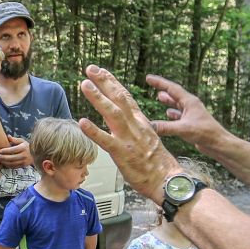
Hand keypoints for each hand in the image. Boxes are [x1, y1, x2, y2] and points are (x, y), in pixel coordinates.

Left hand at [0, 135, 31, 168]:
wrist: (36, 154)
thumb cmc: (27, 146)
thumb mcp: (22, 141)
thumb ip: (15, 139)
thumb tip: (8, 136)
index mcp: (23, 148)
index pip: (13, 150)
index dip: (6, 150)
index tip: (0, 150)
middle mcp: (24, 155)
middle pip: (11, 158)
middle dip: (3, 157)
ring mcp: (24, 161)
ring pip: (12, 163)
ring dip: (5, 162)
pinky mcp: (23, 165)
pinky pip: (14, 167)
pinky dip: (8, 166)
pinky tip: (4, 163)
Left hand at [79, 65, 179, 202]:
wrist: (167, 180)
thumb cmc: (156, 164)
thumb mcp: (146, 139)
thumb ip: (133, 128)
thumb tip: (121, 121)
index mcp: (140, 122)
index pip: (125, 97)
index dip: (112, 82)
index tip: (101, 71)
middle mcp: (135, 125)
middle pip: (119, 98)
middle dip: (104, 82)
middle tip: (90, 68)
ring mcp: (128, 138)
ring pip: (112, 113)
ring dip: (97, 98)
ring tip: (84, 84)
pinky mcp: (122, 153)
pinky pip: (105, 140)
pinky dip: (93, 131)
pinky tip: (82, 122)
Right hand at [146, 74, 226, 149]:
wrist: (218, 143)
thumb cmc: (205, 133)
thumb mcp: (183, 129)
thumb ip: (165, 127)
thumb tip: (148, 126)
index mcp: (190, 102)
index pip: (172, 88)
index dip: (159, 82)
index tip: (148, 78)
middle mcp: (191, 105)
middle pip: (174, 94)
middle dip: (162, 88)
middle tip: (152, 84)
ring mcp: (192, 114)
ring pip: (177, 103)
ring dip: (168, 100)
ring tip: (159, 96)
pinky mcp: (192, 122)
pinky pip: (179, 114)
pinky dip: (172, 113)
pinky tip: (168, 113)